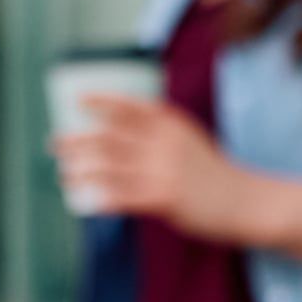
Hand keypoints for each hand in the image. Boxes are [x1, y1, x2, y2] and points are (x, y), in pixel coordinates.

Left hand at [54, 93, 262, 241]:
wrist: (247, 201)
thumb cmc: (214, 172)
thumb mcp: (191, 139)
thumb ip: (161, 132)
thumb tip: (122, 129)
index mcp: (172, 124)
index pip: (130, 107)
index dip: (101, 101)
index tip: (78, 100)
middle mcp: (165, 143)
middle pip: (110, 137)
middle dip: (77, 139)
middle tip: (54, 143)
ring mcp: (163, 171)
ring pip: (110, 167)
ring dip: (82, 170)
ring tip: (64, 173)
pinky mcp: (164, 199)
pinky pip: (122, 197)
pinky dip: (102, 198)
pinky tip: (86, 201)